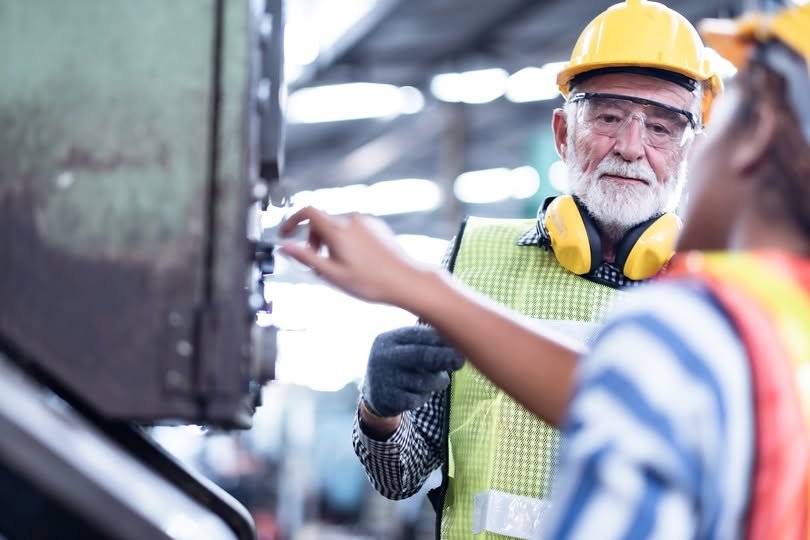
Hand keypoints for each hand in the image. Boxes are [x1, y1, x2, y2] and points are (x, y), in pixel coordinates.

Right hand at [278, 206, 425, 304]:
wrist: (406, 281)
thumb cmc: (372, 282)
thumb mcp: (332, 274)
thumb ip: (306, 258)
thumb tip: (284, 246)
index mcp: (339, 231)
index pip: (307, 212)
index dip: (292, 221)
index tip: (286, 234)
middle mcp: (352, 221)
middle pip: (322, 223)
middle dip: (314, 241)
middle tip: (320, 265)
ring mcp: (366, 222)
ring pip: (338, 227)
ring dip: (331, 243)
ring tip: (340, 267)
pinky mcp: (377, 227)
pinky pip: (353, 229)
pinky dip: (346, 241)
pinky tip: (356, 262)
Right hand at [361, 325, 464, 417]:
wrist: (374, 394)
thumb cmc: (401, 365)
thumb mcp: (405, 349)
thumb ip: (427, 344)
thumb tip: (459, 344)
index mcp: (389, 339)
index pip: (419, 335)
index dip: (442, 339)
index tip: (461, 342)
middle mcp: (385, 356)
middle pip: (421, 355)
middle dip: (444, 357)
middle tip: (461, 361)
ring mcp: (385, 379)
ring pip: (424, 381)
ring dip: (438, 382)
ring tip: (438, 380)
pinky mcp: (388, 399)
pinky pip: (417, 399)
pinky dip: (424, 397)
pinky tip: (418, 394)